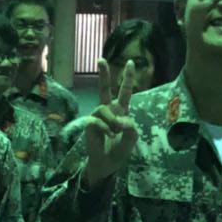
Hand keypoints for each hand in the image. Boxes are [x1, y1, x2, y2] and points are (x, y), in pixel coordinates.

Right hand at [82, 59, 138, 186]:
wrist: (107, 162)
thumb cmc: (119, 149)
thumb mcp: (132, 138)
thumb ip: (131, 128)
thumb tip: (121, 120)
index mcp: (121, 110)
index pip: (125, 91)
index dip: (128, 77)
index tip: (131, 62)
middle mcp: (108, 109)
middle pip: (104, 88)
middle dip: (104, 74)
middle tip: (101, 59)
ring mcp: (97, 115)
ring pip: (104, 108)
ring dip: (112, 121)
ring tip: (115, 133)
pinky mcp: (90, 123)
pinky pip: (98, 120)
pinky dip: (106, 128)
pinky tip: (110, 136)